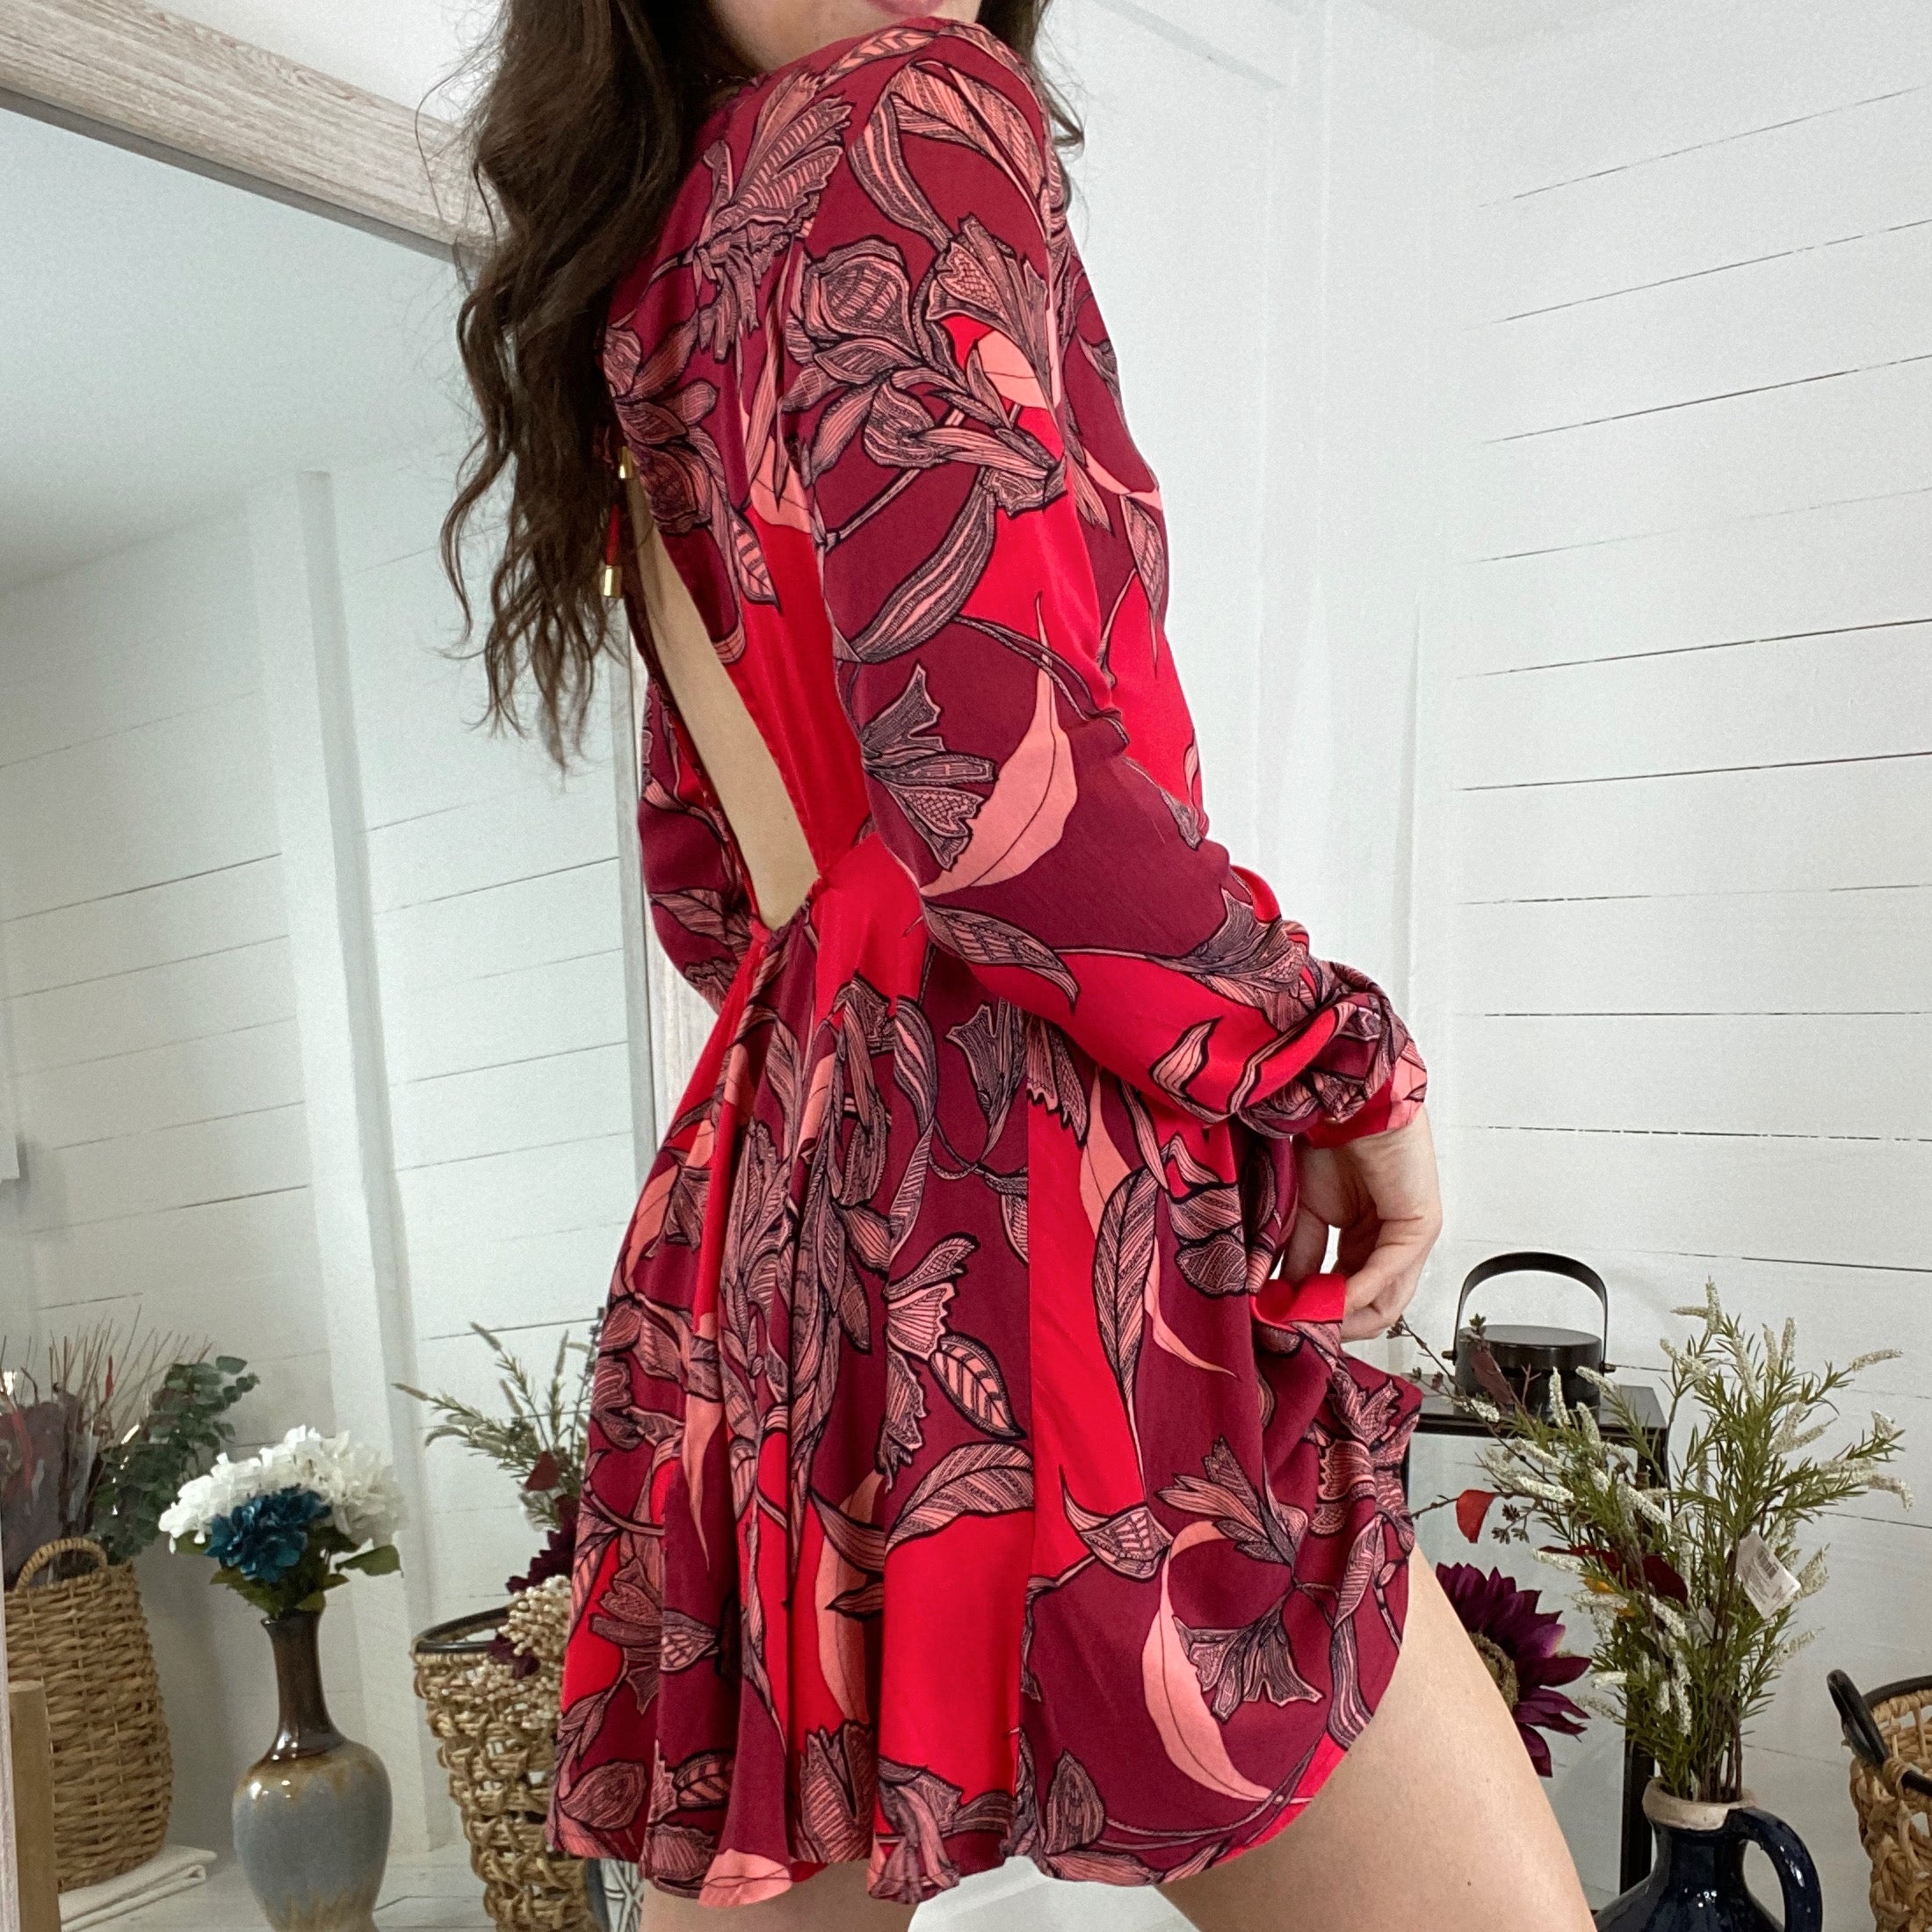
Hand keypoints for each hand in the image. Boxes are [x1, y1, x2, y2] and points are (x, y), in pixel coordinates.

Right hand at [1283, 1105, 1442, 1340]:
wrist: (1345, 1099)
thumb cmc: (1329, 1139)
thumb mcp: (1303, 1211)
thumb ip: (1297, 1258)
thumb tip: (1283, 1300)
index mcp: (1364, 1239)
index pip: (1347, 1297)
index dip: (1317, 1316)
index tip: (1284, 1325)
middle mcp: (1389, 1244)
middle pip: (1371, 1309)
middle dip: (1332, 1326)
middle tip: (1296, 1333)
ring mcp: (1408, 1239)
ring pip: (1385, 1302)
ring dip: (1345, 1318)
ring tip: (1310, 1322)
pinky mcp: (1419, 1228)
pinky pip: (1388, 1274)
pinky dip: (1358, 1292)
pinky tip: (1331, 1299)